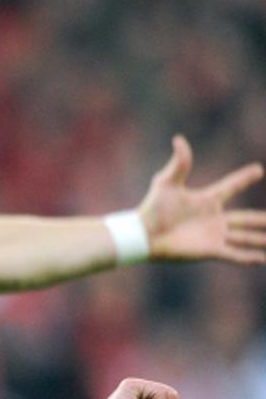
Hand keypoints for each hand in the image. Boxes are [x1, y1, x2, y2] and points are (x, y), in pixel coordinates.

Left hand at [138, 135, 265, 263]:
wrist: (143, 234)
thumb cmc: (153, 208)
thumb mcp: (167, 182)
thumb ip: (179, 163)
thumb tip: (178, 138)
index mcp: (206, 200)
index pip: (231, 186)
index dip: (244, 178)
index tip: (258, 169)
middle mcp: (214, 218)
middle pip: (245, 218)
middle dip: (262, 219)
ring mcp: (213, 235)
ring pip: (245, 237)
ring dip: (261, 239)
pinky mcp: (210, 250)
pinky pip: (235, 254)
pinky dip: (249, 257)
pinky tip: (262, 259)